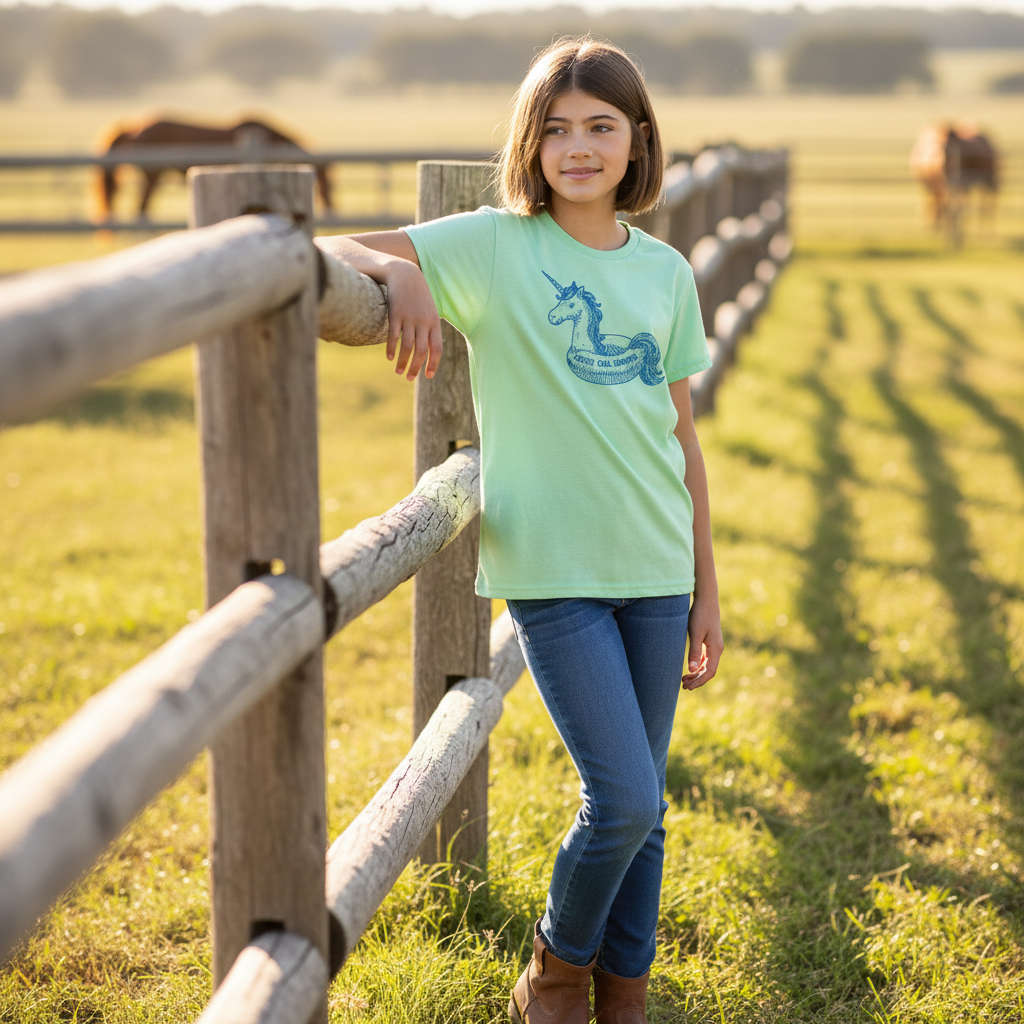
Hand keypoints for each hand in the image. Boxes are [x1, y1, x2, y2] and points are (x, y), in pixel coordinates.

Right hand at [383, 260, 443, 380]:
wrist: (404, 273)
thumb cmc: (418, 295)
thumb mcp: (429, 310)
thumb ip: (430, 328)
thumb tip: (428, 349)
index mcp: (434, 322)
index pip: (437, 349)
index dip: (433, 364)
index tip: (427, 376)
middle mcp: (423, 322)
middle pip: (421, 351)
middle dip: (416, 368)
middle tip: (409, 378)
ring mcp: (409, 318)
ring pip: (407, 347)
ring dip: (403, 362)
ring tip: (398, 371)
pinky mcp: (395, 314)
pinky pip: (393, 336)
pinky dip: (391, 349)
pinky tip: (389, 357)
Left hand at [681, 592, 722, 690]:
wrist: (706, 599)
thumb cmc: (700, 615)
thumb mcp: (695, 633)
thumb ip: (694, 651)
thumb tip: (692, 669)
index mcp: (716, 649)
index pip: (710, 672)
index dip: (699, 681)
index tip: (688, 687)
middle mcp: (717, 649)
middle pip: (709, 671)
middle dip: (697, 680)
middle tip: (683, 687)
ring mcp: (714, 646)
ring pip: (707, 665)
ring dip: (696, 674)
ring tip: (684, 680)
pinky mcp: (710, 642)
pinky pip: (706, 659)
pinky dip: (698, 666)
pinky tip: (690, 669)